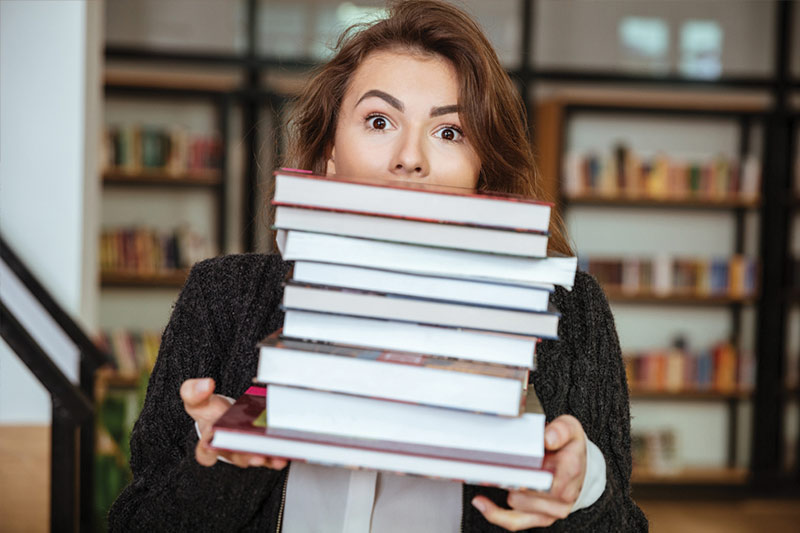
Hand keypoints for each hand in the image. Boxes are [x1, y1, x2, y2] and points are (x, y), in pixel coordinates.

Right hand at [180, 377, 287, 469]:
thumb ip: (193, 392)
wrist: (226, 416)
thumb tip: (205, 385)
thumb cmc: (210, 412)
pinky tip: (286, 451)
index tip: (215, 439)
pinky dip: (279, 455)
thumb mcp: (197, 400)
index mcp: (209, 442)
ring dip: (266, 458)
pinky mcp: (261, 450)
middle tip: (254, 454)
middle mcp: (228, 451)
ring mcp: (245, 452)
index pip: (205, 452)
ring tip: (276, 456)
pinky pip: (271, 456)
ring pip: (256, 458)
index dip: (208, 449)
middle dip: (246, 456)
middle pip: (235, 457)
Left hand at [471, 415, 585, 530]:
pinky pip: (516, 522)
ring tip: (503, 473)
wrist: (583, 468)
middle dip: (510, 475)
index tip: (508, 459)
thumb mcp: (570, 428)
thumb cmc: (571, 448)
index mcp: (570, 469)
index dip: (522, 466)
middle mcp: (564, 493)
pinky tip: (482, 503)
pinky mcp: (543, 519)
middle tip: (498, 463)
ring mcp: (554, 509)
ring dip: (506, 488)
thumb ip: (560, 430)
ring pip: (516, 502)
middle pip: (525, 489)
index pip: (542, 474)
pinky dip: (496, 514)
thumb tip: (548, 439)